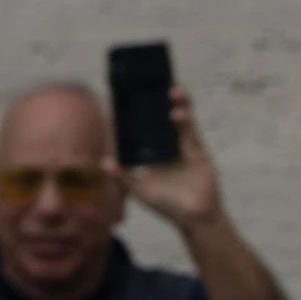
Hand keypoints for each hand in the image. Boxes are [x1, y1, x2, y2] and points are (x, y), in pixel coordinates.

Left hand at [103, 86, 223, 230]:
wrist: (195, 217)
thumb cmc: (168, 206)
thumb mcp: (140, 190)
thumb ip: (123, 176)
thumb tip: (103, 161)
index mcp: (151, 152)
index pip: (140, 126)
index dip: (133, 111)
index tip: (124, 92)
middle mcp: (166, 146)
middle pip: (160, 117)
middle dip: (157, 100)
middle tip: (150, 82)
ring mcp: (183, 146)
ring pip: (179, 119)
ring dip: (177, 103)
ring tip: (172, 89)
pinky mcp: (197, 151)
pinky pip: (190, 132)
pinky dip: (185, 121)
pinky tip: (177, 112)